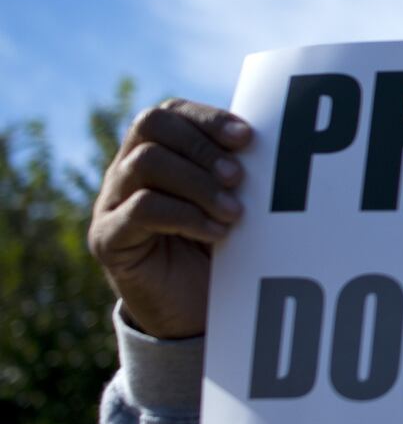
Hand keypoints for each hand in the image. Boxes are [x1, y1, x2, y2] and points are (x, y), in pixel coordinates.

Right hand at [88, 99, 251, 338]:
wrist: (191, 311)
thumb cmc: (218, 248)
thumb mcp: (232, 203)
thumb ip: (238, 172)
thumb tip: (274, 143)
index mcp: (157, 151)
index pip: (171, 112)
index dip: (208, 119)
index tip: (248, 138)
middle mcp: (126, 168)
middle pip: (151, 125)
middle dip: (202, 146)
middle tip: (239, 178)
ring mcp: (111, 201)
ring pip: (146, 163)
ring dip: (198, 183)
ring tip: (234, 212)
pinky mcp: (107, 238)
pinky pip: (141, 209)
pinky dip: (187, 216)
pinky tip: (218, 233)